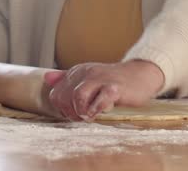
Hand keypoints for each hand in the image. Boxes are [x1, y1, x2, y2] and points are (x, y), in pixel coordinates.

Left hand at [44, 60, 163, 120]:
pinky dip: (97, 109)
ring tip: (91, 115)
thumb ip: (67, 78)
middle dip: (70, 112)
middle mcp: (86, 73)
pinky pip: (100, 99)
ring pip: (77, 97)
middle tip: (83, 116)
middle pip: (64, 96)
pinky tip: (101, 111)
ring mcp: (101, 79)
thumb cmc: (114, 80)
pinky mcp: (115, 87)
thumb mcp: (88, 77)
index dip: (63, 109)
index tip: (76, 112)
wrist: (141, 75)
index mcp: (77, 72)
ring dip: (81, 111)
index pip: (56, 94)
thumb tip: (47, 78)